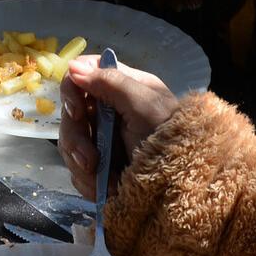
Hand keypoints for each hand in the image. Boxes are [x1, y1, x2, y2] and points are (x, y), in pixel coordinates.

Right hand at [58, 58, 180, 197]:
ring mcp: (103, 140)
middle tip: (90, 161)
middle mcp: (109, 111)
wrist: (185, 183)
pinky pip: (77, 171)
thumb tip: (73, 66)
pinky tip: (104, 190)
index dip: (72, 91)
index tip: (77, 111)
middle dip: (77, 139)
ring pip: (70, 145)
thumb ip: (111, 82)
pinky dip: (87, 182)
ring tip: (104, 182)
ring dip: (81, 165)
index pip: (82, 76)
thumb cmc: (171, 138)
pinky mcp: (100, 167)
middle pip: (70, 115)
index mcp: (122, 87)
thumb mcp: (145, 105)